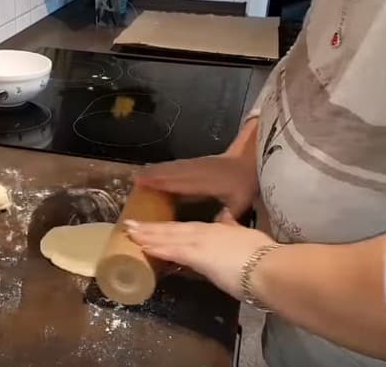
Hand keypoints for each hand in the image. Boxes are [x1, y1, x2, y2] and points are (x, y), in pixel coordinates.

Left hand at [126, 211, 274, 299]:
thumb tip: (226, 218)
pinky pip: (172, 250)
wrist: (270, 266)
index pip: (186, 228)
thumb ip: (233, 227)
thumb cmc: (263, 255)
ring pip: (168, 237)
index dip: (168, 227)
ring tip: (129, 233)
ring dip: (147, 235)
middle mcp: (205, 232)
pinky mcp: (198, 255)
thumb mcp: (246, 236)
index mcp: (217, 230)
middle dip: (151, 228)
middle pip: (172, 229)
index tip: (152, 226)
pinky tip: (142, 246)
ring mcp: (200, 242)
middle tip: (129, 226)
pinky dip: (156, 247)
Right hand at [134, 153, 257, 218]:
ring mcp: (196, 165)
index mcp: (205, 182)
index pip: (179, 183)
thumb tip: (215, 227)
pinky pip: (177, 165)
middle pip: (171, 174)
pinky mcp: (197, 163)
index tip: (145, 184)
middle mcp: (197, 172)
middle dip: (153, 176)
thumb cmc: (245, 182)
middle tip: (134, 181)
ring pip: (172, 168)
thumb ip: (227, 215)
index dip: (162, 183)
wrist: (251, 158)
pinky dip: (164, 168)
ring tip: (139, 175)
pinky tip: (156, 169)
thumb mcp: (240, 201)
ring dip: (155, 171)